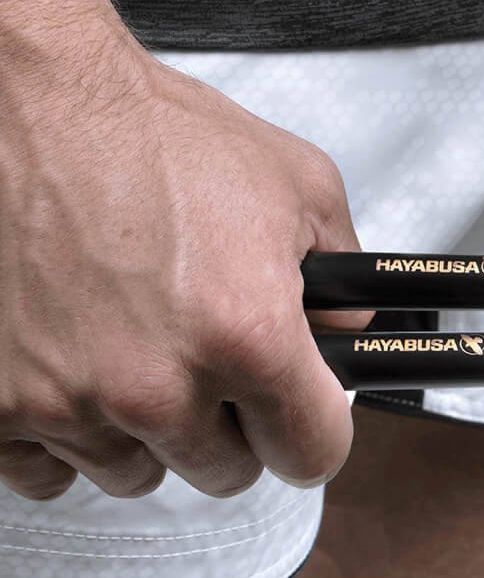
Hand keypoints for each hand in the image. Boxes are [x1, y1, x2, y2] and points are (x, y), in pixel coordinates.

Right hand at [0, 37, 369, 499]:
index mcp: (246, 335)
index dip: (314, 434)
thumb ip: (343, 279)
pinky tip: (81, 368)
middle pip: (225, 472)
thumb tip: (349, 335)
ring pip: (136, 472)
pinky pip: (51, 471)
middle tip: (214, 365)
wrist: (39, 105)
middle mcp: (156, 385)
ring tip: (141, 349)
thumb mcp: (299, 188)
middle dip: (232, 426)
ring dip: (148, 429)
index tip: (302, 421)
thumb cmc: (155, 136)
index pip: (310, 453)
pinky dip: (71, 432)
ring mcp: (67, 403)